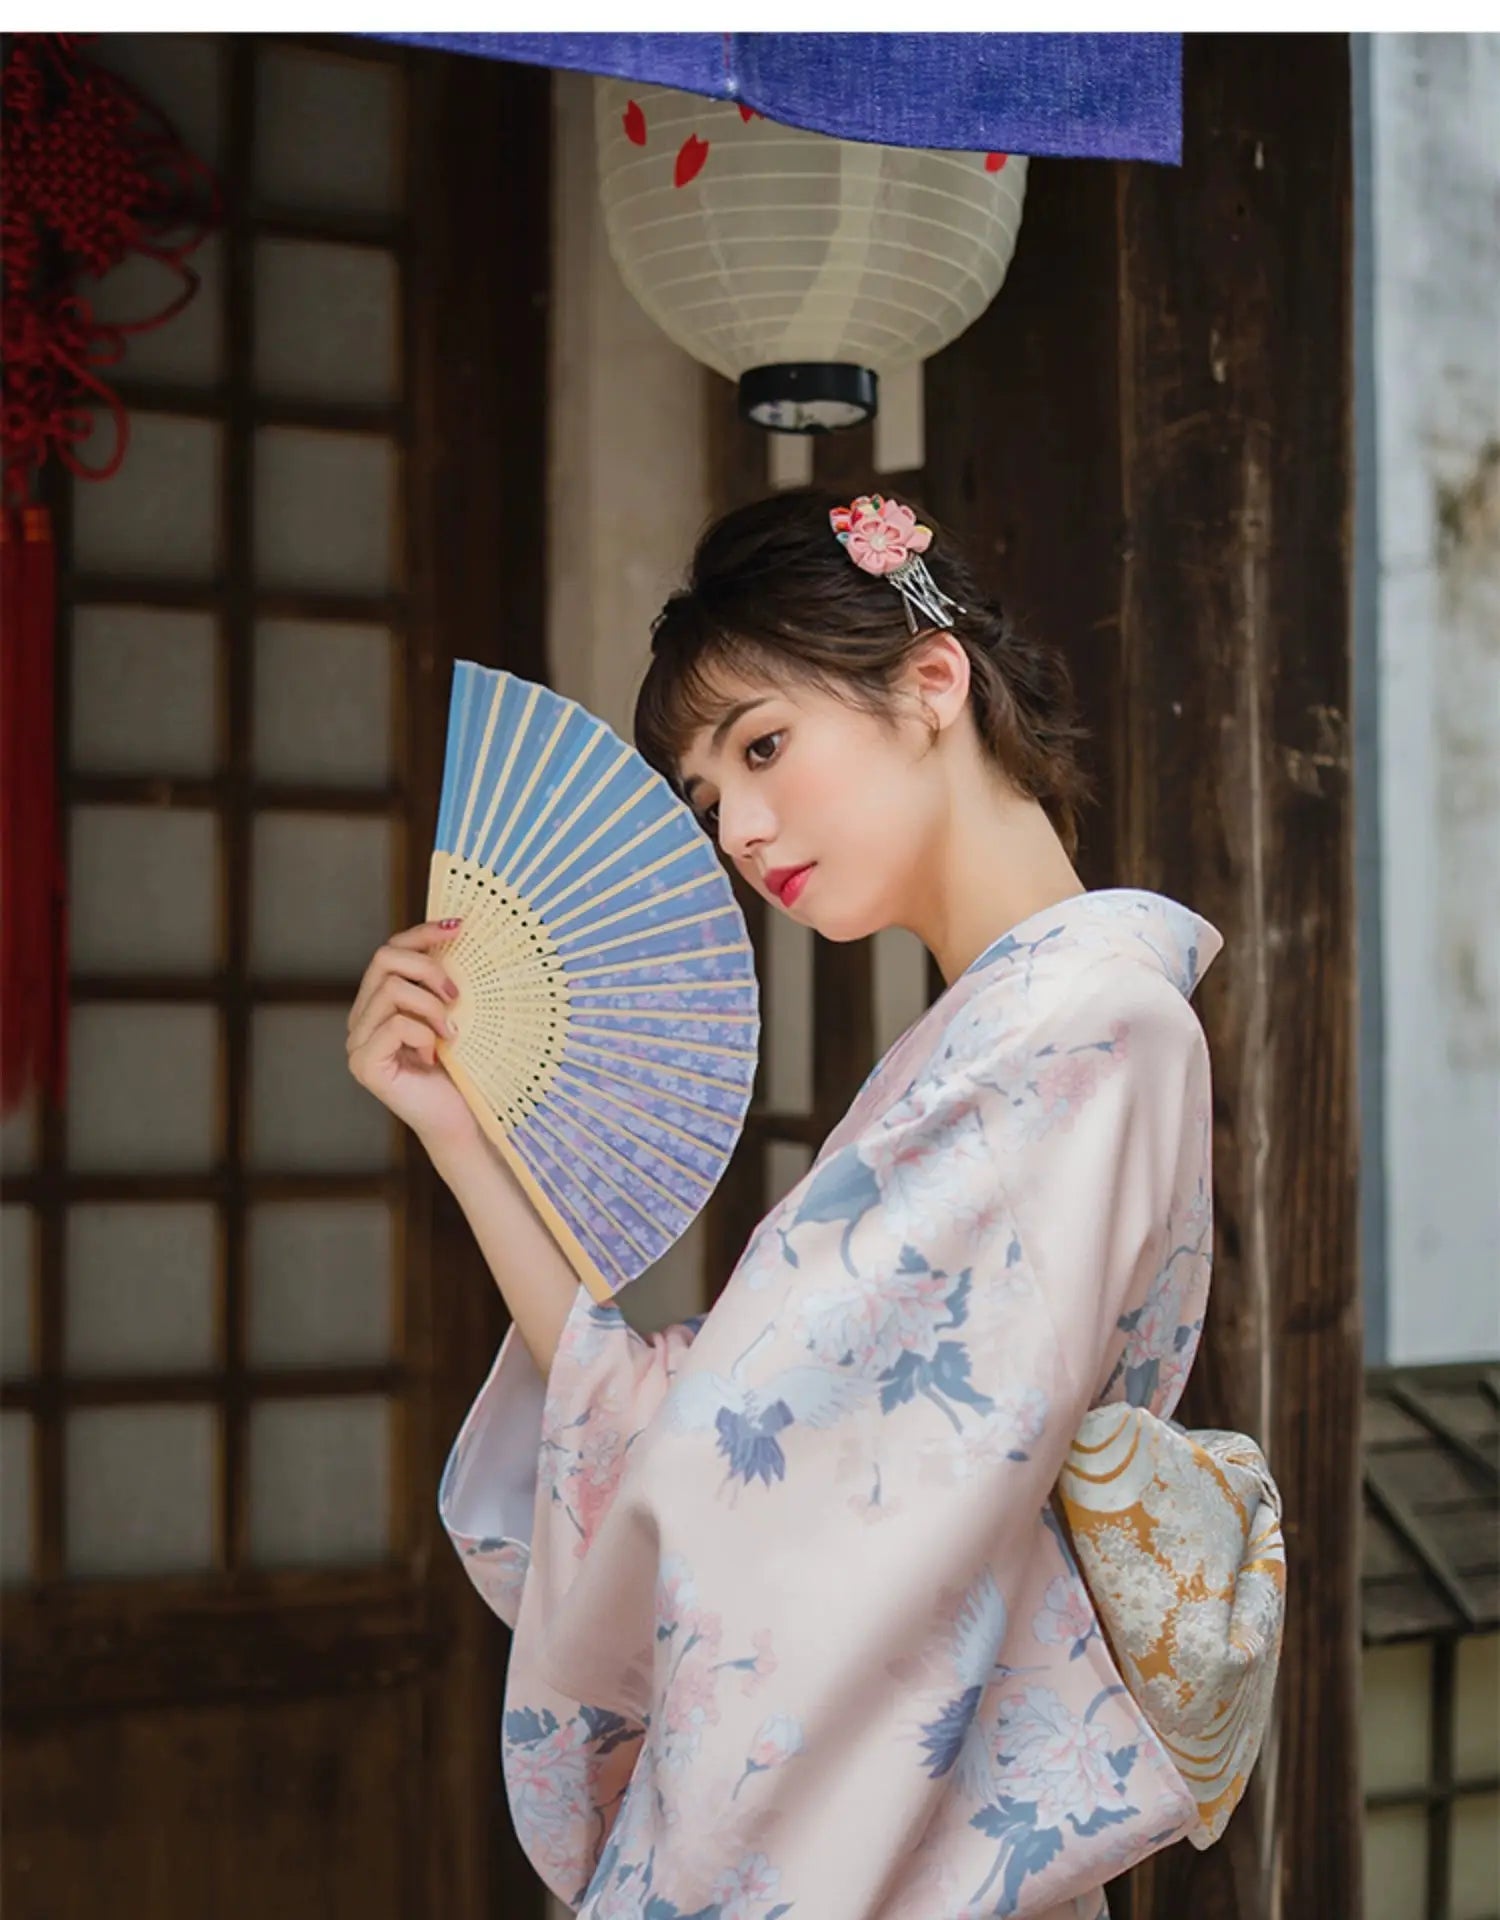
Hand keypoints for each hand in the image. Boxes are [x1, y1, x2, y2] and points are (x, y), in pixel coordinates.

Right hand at [347, 920, 481, 1157]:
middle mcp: (361, 1019)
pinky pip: (394, 1025)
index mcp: (378, 1003)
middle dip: (427, 968)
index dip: (421, 933)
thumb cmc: (461, 1068)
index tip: (458, 927)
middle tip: (456, 996)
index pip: (390, 950)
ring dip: (431, 1007)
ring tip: (450, 1033)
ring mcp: (357, 1043)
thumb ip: (440, 981)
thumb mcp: (452, 1014)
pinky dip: (423, 1033)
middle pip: (383, 960)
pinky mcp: (364, 1065)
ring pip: (390, 990)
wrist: (460, 1118)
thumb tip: (455, 929)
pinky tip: (435, 1053)